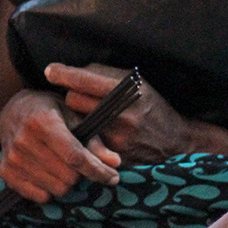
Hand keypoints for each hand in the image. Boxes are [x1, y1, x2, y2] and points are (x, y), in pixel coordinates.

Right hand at [0, 89, 121, 202]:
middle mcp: (24, 140)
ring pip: (56, 189)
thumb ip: (94, 141)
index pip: (75, 156)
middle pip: (68, 177)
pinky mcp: (6, 173)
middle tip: (79, 164)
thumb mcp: (74, 117)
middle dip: (80, 174)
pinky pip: (40, 197)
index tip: (113, 177)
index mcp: (43, 121)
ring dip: (66, 183)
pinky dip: (50, 190)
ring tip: (63, 167)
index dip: (97, 170)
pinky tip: (49, 174)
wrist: (13, 112)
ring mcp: (13, 158)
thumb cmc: (50, 112)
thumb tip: (115, 163)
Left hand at [46, 63, 194, 164]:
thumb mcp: (138, 83)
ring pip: (77, 122)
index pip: (84, 80)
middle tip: (78, 96)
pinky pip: (86, 143)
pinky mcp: (114, 156)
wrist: (176, 141)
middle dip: (73, 96)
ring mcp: (116, 137)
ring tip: (87, 115)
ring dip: (77, 117)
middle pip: (74, 100)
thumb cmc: (153, 106)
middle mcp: (121, 114)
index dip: (64, 74)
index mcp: (127, 91)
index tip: (51, 71)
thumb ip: (106, 76)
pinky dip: (86, 136)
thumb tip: (74, 72)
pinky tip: (93, 133)